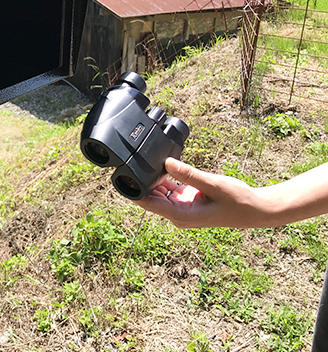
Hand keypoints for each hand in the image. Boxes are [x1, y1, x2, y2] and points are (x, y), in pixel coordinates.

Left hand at [137, 158, 264, 228]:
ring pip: (158, 192)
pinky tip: (163, 166)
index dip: (132, 190)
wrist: (254, 209)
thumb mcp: (213, 184)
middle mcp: (177, 214)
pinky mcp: (186, 201)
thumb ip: (188, 175)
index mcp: (180, 215)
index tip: (122, 175)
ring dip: (153, 179)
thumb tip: (166, 163)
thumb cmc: (237, 200)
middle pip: (149, 197)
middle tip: (132, 160)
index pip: (147, 203)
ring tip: (146, 160)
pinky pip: (168, 190)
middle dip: (141, 181)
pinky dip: (165, 179)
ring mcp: (181, 208)